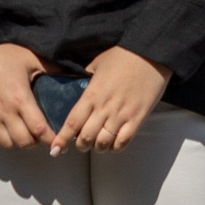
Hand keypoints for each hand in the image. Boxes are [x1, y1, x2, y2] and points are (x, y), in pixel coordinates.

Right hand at [0, 43, 53, 149]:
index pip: (39, 130)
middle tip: (41, 135)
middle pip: (24, 142)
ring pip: (8, 144)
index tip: (58, 140)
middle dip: (36, 142)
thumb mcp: (30, 58)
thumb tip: (72, 75)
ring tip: (24, 133)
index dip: (52, 139)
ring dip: (19, 142)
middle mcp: (4, 111)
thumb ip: (52, 68)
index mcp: (20, 98)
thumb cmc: (2, 53)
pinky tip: (8, 131)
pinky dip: (2, 140)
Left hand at [53, 47, 170, 153]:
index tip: (54, 149)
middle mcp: (104, 108)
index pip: (72, 122)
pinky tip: (112, 143)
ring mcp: (122, 115)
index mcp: (91, 94)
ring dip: (97, 147)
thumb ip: (84, 78)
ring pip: (104, 143)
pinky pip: (124, 142)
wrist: (150, 55)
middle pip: (86, 137)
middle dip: (80, 145)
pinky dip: (116, 147)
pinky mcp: (138, 119)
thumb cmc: (122, 56)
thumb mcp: (96, 64)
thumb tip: (74, 86)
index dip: (62, 139)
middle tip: (78, 143)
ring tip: (96, 144)